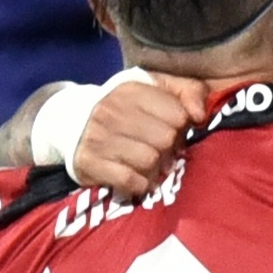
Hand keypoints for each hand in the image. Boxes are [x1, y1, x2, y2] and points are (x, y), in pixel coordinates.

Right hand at [75, 74, 207, 197]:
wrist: (72, 123)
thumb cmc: (127, 108)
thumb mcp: (158, 89)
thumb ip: (189, 91)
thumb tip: (200, 116)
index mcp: (131, 90)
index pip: (178, 115)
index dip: (182, 127)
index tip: (173, 129)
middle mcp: (111, 111)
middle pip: (165, 139)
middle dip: (170, 148)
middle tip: (162, 150)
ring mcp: (97, 137)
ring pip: (150, 161)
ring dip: (155, 168)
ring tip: (149, 164)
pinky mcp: (89, 163)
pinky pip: (131, 181)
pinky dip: (140, 184)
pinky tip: (137, 177)